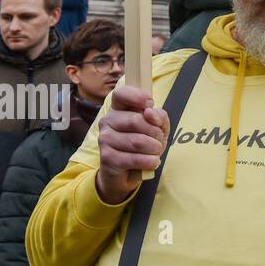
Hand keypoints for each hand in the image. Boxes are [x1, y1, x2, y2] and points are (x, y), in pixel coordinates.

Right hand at [95, 84, 168, 204]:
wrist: (129, 171)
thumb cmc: (144, 144)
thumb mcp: (157, 127)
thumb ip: (158, 116)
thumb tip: (150, 112)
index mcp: (118, 109)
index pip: (120, 93)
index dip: (136, 96)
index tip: (150, 104)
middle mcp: (107, 122)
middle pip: (136, 120)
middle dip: (155, 132)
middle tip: (159, 140)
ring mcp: (105, 140)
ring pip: (137, 141)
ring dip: (154, 148)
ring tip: (156, 151)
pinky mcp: (107, 159)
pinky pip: (134, 158)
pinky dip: (150, 161)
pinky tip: (153, 162)